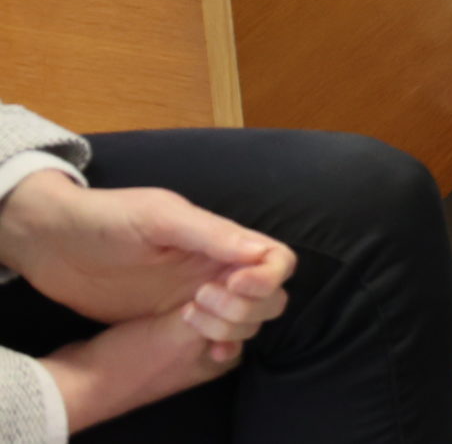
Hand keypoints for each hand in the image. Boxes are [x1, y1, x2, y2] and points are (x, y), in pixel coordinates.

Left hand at [0, 170, 293, 327]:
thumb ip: (210, 233)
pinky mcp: (173, 323)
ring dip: (229, 327)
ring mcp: (198, 298)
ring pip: (248, 322)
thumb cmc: (107, 219)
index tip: (232, 285)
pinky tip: (208, 353)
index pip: (277, 260)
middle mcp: (217, 269)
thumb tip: (259, 253)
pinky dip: (223, 350)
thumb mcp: (158, 218)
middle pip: (270, 297)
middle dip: (246, 307)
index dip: (267, 278)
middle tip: (197, 302)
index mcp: (221, 240)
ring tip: (185, 318)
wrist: (55, 243)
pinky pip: (217, 341)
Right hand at [42, 307, 242, 433]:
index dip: (242, 299)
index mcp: (225, 358)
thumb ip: (215, 313)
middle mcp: (215, 350)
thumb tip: (242, 287)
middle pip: (245, 311)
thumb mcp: (177, 335)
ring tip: (193, 293)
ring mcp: (193, 342)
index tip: (209, 293)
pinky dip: (194, 295)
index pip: (255, 318)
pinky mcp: (169, 331)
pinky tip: (183, 289)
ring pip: (223, 305)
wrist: (81, 381)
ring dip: (212, 295)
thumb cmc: (131, 361)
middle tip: (201, 292)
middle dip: (229, 297)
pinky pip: (197, 305)